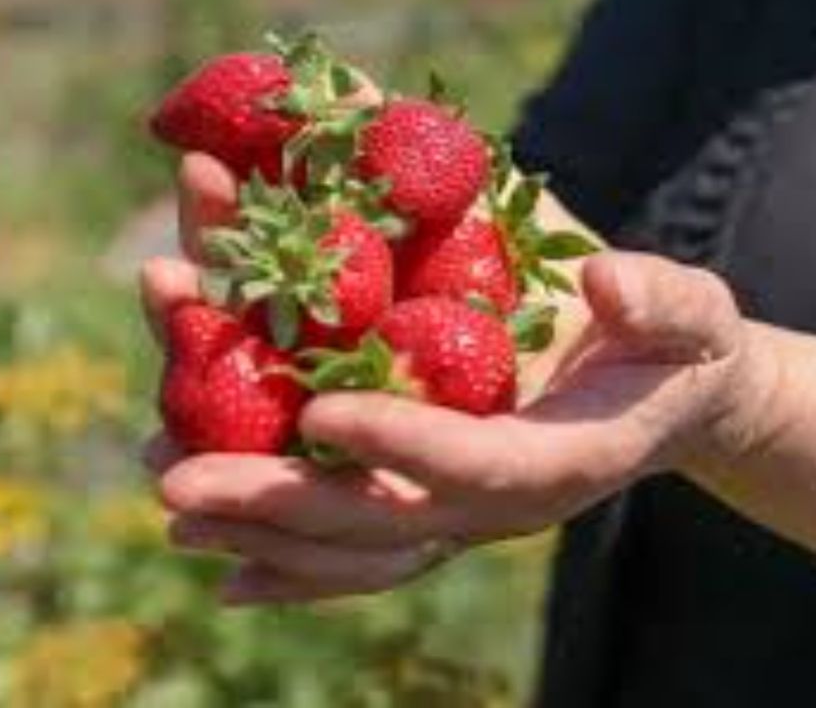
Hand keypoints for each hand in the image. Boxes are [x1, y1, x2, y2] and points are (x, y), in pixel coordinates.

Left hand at [141, 154, 753, 604]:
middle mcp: (492, 509)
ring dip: (254, 533)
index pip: (472, 460)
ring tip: (168, 507)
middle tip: (176, 484)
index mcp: (557, 461)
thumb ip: (664, 302)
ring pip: (347, 548)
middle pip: (376, 520)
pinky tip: (218, 572)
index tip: (319, 409)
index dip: (402, 438)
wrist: (654, 401)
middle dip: (274, 501)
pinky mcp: (425, 515)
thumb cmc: (671, 349)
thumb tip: (608, 287)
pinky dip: (287, 571)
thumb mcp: (690, 313)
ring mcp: (452, 521)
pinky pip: (352, 559)